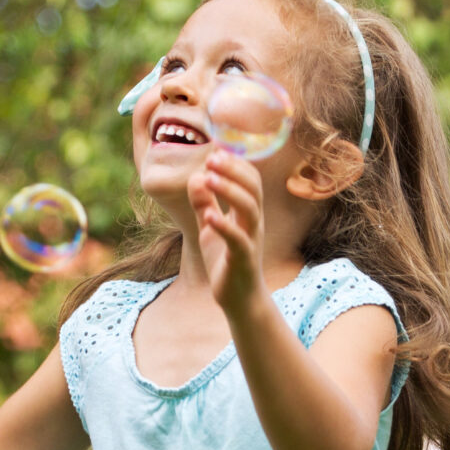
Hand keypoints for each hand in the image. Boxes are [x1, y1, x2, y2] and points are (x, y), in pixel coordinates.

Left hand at [187, 149, 265, 313]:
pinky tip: (209, 216)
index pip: (249, 179)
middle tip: (212, 158)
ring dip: (229, 191)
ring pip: (249, 208)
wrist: (238, 299)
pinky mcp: (243, 259)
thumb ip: (203, 203)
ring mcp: (251, 239)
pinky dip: (224, 225)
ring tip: (210, 178)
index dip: (234, 163)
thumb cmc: (225, 261)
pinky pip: (238, 239)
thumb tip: (196, 177)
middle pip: (253, 188)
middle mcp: (253, 222)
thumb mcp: (210, 227)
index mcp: (247, 212)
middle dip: (234, 170)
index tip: (215, 150)